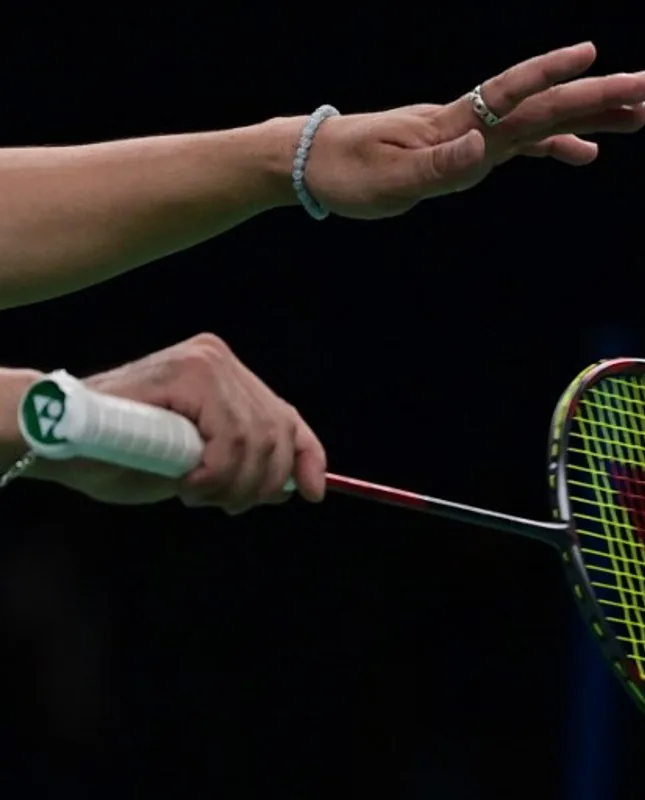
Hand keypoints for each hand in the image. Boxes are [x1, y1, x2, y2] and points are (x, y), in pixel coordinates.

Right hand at [29, 333, 325, 512]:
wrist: (60, 443)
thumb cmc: (120, 458)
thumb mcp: (197, 466)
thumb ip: (240, 465)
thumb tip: (292, 486)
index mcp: (226, 379)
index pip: (288, 419)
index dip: (307, 458)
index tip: (315, 493)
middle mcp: (222, 361)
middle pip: (279, 433)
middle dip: (262, 484)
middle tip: (225, 506)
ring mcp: (208, 362)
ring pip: (258, 440)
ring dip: (233, 484)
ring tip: (195, 493)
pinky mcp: (191, 373)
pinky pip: (230, 438)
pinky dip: (214, 473)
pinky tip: (187, 482)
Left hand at [303, 42, 644, 217]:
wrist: (313, 161)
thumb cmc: (348, 173)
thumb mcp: (389, 180)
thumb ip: (440, 165)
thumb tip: (483, 148)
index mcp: (453, 126)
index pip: (512, 97)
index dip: (552, 77)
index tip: (595, 59)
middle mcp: (470, 123)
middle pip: (542, 105)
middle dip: (596, 95)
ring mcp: (472, 134)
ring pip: (540, 120)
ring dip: (589, 117)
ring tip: (638, 116)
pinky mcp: (467, 148)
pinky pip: (521, 143)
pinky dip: (556, 144)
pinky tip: (585, 153)